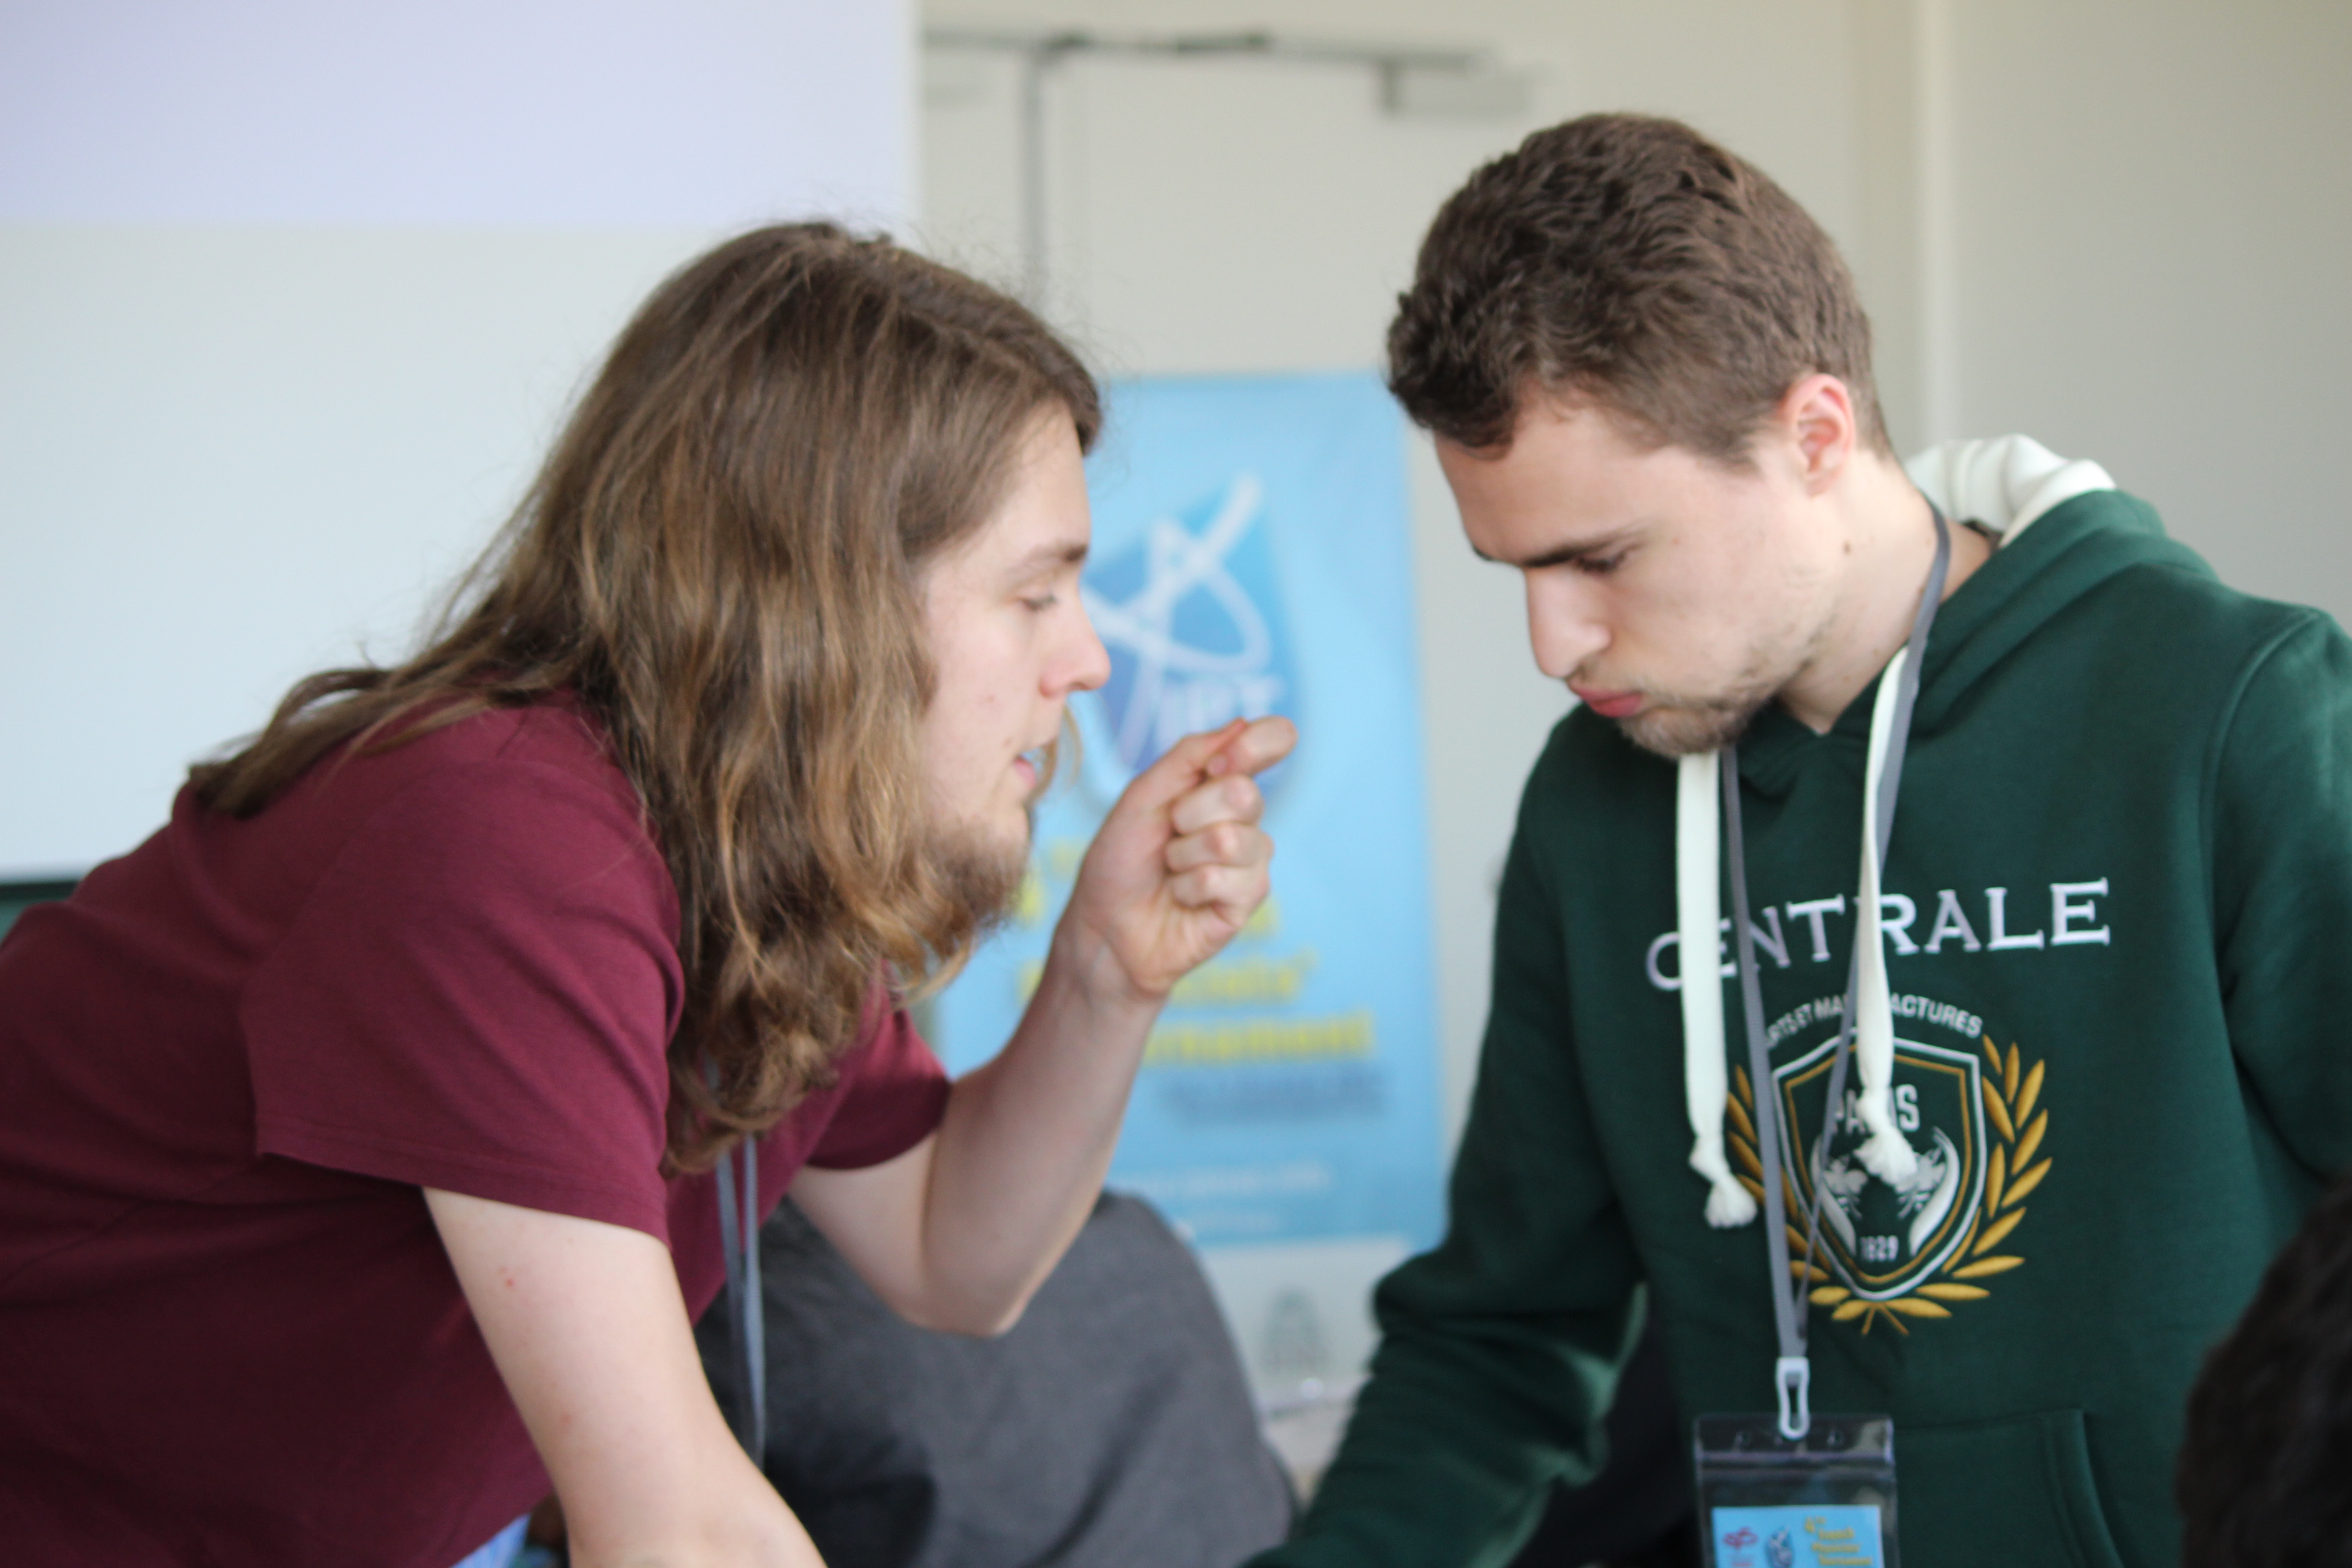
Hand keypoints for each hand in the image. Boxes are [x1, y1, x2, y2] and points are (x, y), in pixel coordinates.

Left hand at [1055, 715, 1296, 1003]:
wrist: (1104, 924)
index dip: (1254, 745)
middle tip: (1168, 834)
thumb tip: (1243, 724)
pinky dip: (1188, 887)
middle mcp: (1245, 816)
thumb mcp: (1142, 795)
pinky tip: (1181, 897)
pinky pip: (1224, 879)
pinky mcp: (1249, 899)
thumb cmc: (1120, 859)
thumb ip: (1189, 755)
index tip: (1216, 765)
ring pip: (1231, 839)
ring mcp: (1251, 859)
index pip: (1274, 740)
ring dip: (1182, 855)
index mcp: (1223, 780)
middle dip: (1188, 813)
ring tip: (1170, 869)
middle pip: (1244, 792)